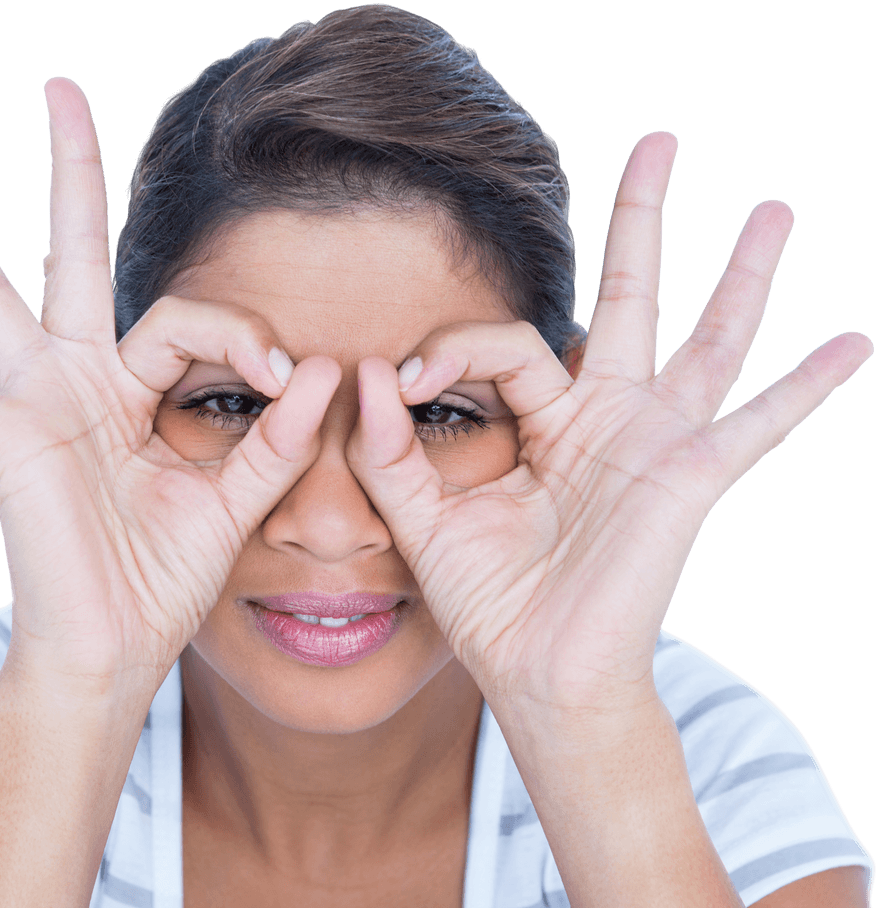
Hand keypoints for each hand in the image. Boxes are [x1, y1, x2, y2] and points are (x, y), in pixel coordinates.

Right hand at [0, 78, 338, 698]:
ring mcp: (32, 405)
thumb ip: (275, 439)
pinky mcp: (2, 442)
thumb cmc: (163, 580)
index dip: (240, 334)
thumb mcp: (232, 502)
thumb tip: (328, 368)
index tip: (285, 373)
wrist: (116, 649)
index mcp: (134, 392)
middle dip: (68, 175)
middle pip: (70, 256)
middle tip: (59, 91)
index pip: (185, 320)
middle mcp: (78, 382)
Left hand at [348, 133, 871, 718]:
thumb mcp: (423, 518)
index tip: (408, 381)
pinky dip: (805, 386)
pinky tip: (853, 343)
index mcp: (545, 420)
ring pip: (707, 336)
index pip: (508, 344)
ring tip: (774, 209)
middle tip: (659, 143)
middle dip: (643, 220)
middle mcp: (606, 417)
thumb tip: (372, 369)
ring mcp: (655, 441)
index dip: (454, 349)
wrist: (536, 673)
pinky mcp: (690, 475)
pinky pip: (761, 424)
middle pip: (628, 296)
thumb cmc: (487, 601)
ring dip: (741, 274)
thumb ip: (389, 449)